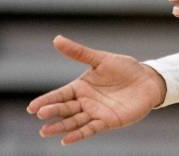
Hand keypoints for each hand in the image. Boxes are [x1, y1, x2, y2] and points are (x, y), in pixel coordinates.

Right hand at [27, 35, 165, 144]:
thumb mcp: (101, 59)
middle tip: (40, 115)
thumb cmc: (124, 68)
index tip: (32, 108)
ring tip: (46, 130)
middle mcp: (85, 102)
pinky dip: (78, 134)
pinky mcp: (107, 121)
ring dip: (60, 127)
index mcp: (81, 86)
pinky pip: (90, 129)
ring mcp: (95, 113)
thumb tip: (56, 39)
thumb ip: (79, 52)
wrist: (147, 79)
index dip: (46, 100)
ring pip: (74, 121)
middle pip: (65, 108)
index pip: (60, 94)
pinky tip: (66, 139)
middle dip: (52, 112)